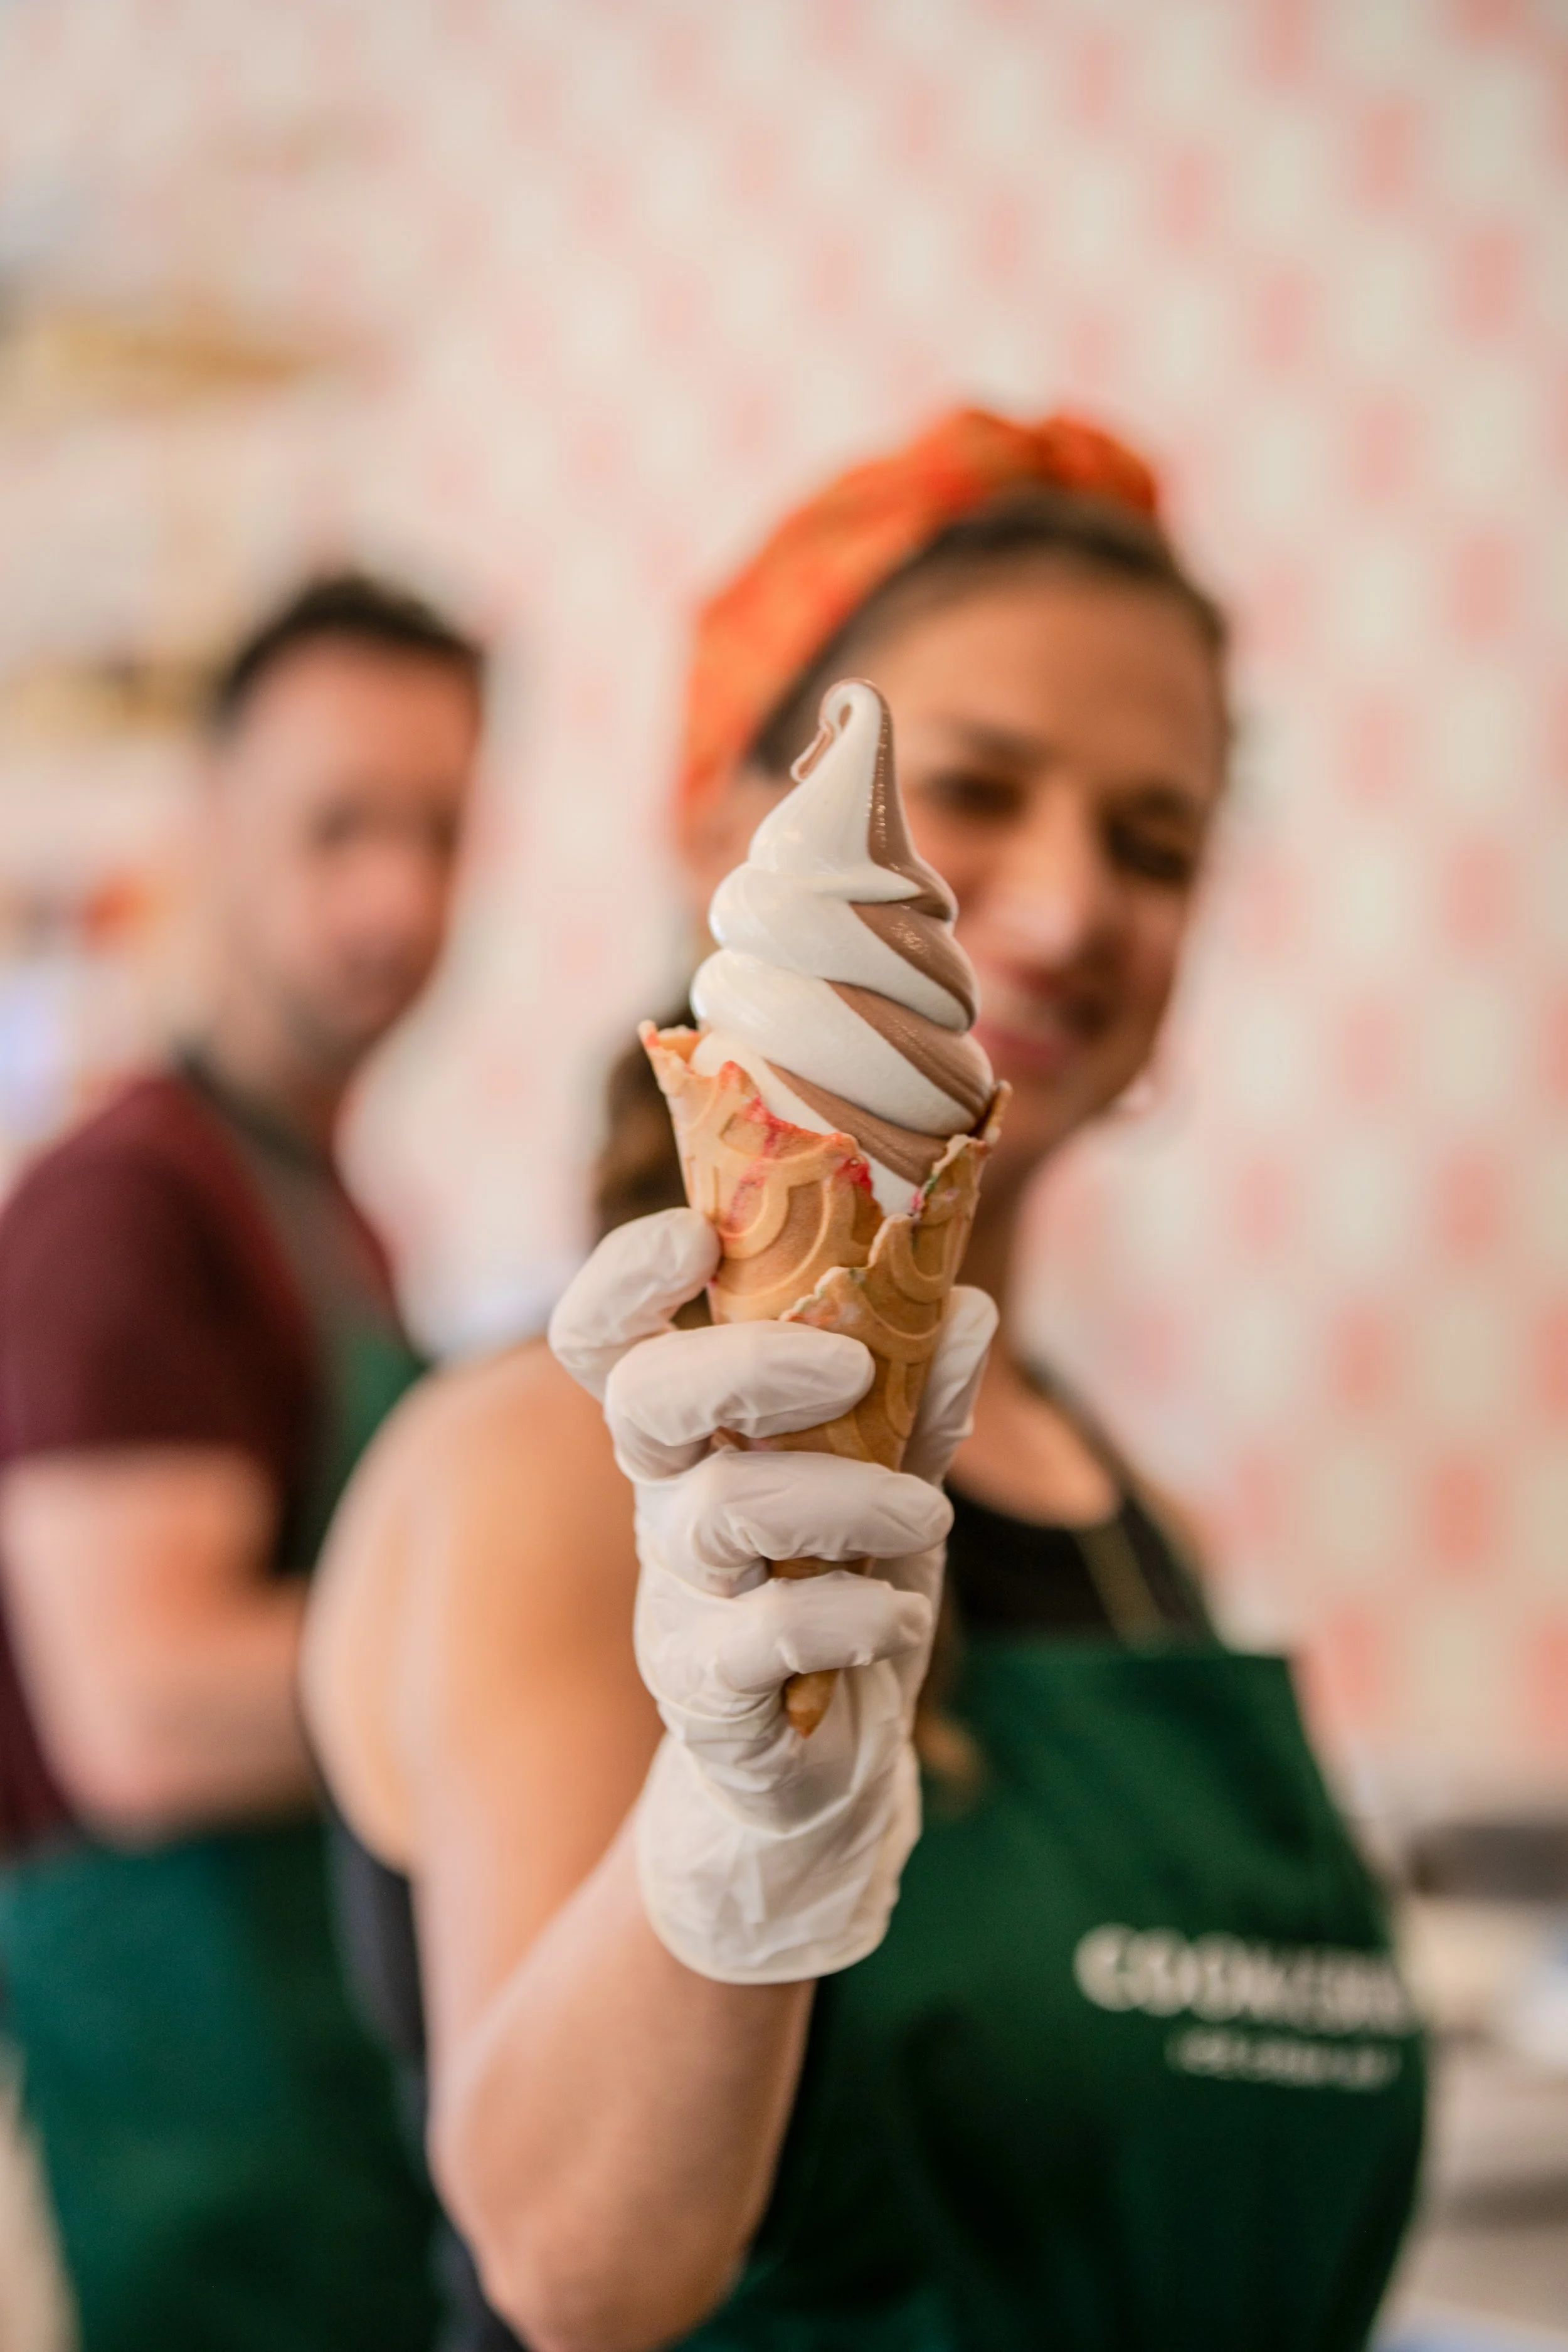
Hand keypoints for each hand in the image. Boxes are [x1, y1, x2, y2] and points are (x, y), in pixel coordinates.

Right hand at [549, 1209, 995, 1981]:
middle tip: (849, 1366)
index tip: (697, 1237)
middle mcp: (666, 1506)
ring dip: (844, 1496)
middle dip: (747, 1362)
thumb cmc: (841, 1602)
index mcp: (694, 1438)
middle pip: (643, 1401)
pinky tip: (900, 1619)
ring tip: (928, 1518)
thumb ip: (919, 1404)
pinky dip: (853, 1615)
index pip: (606, 1340)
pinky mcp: (711, 1697)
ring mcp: (678, 1603)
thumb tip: (967, 1304)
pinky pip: (761, 1636)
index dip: (625, 1276)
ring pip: (721, 1511)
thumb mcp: (891, 1489)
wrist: (826, 1784)